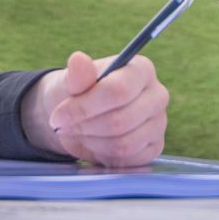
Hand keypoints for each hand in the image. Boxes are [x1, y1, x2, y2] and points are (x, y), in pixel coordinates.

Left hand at [21, 51, 168, 166]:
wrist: (81, 116)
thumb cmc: (79, 92)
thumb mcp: (71, 81)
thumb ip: (77, 75)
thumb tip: (78, 59)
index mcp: (141, 69)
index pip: (118, 91)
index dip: (85, 107)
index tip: (58, 117)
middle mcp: (157, 94)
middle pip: (121, 120)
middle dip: (85, 127)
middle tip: (64, 127)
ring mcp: (159, 122)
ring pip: (124, 144)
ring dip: (93, 142)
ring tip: (80, 132)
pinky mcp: (155, 147)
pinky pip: (128, 160)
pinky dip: (105, 156)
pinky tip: (96, 143)